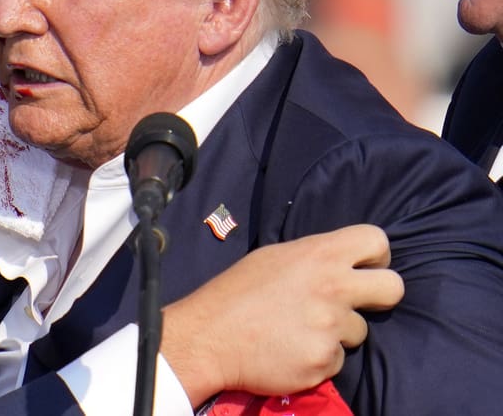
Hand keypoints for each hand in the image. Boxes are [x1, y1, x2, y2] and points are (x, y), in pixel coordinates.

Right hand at [161, 224, 403, 406]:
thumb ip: (313, 258)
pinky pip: (335, 359)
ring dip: (335, 333)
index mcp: (319, 254)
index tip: (361, 268)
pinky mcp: (324, 361)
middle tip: (353, 303)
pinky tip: (290, 350)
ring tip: (298, 330)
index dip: (374, 256)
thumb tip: (340, 263)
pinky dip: (317, 357)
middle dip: (379, 296)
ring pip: (358, 330)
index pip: (377, 240)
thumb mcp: (274, 258)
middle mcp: (333, 287)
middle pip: (394, 288)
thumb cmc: (236, 292)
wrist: (208, 337)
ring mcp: (331, 327)